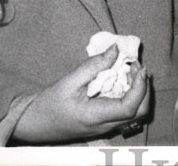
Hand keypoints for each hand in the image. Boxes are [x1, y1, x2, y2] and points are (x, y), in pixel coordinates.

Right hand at [12, 45, 149, 142]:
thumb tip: (116, 49)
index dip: (140, 87)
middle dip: (144, 87)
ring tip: (129, 70)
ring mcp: (106, 127)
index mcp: (95, 117)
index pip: (129, 107)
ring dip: (139, 91)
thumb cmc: (48, 104)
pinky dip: (132, 95)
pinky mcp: (105, 124)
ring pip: (136, 114)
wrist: (34, 124)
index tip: (139, 66)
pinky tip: (122, 80)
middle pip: (139, 112)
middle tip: (134, 65)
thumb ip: (93, 66)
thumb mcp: (68, 81)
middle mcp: (105, 126)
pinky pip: (126, 112)